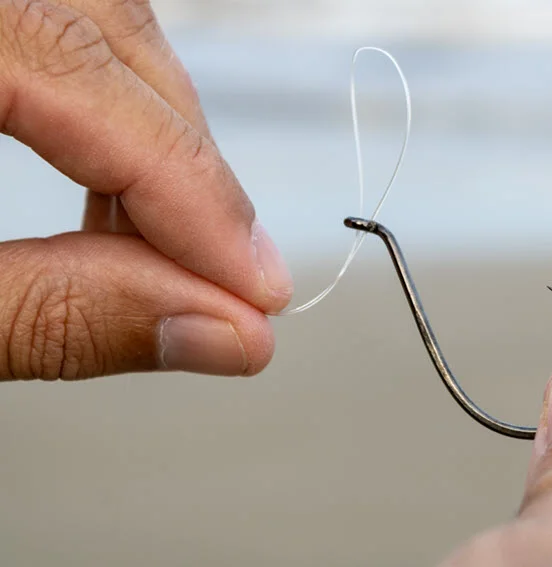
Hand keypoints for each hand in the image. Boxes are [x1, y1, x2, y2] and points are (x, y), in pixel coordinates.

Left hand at [0, 0, 292, 379]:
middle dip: (189, 167)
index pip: (84, 75)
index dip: (190, 189)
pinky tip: (117, 197)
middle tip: (229, 281)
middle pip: (114, 38)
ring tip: (171, 251)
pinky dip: (115, 117)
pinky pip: (70, 36)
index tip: (254, 286)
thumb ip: (55, 315)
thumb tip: (216, 334)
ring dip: (159, 140)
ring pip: (106, 28)